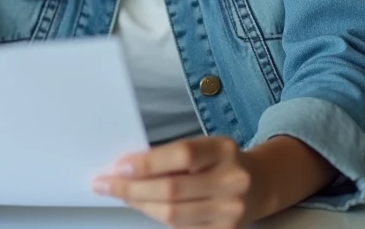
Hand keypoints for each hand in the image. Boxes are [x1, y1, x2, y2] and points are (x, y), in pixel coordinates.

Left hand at [91, 137, 252, 227]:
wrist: (259, 185)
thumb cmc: (220, 162)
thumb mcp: (203, 147)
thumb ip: (172, 156)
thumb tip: (127, 168)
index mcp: (223, 150)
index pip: (182, 155)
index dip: (147, 162)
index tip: (118, 166)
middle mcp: (232, 181)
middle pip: (172, 190)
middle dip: (132, 189)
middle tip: (105, 185)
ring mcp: (231, 211)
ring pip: (173, 214)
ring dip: (140, 205)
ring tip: (120, 196)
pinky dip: (158, 217)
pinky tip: (144, 206)